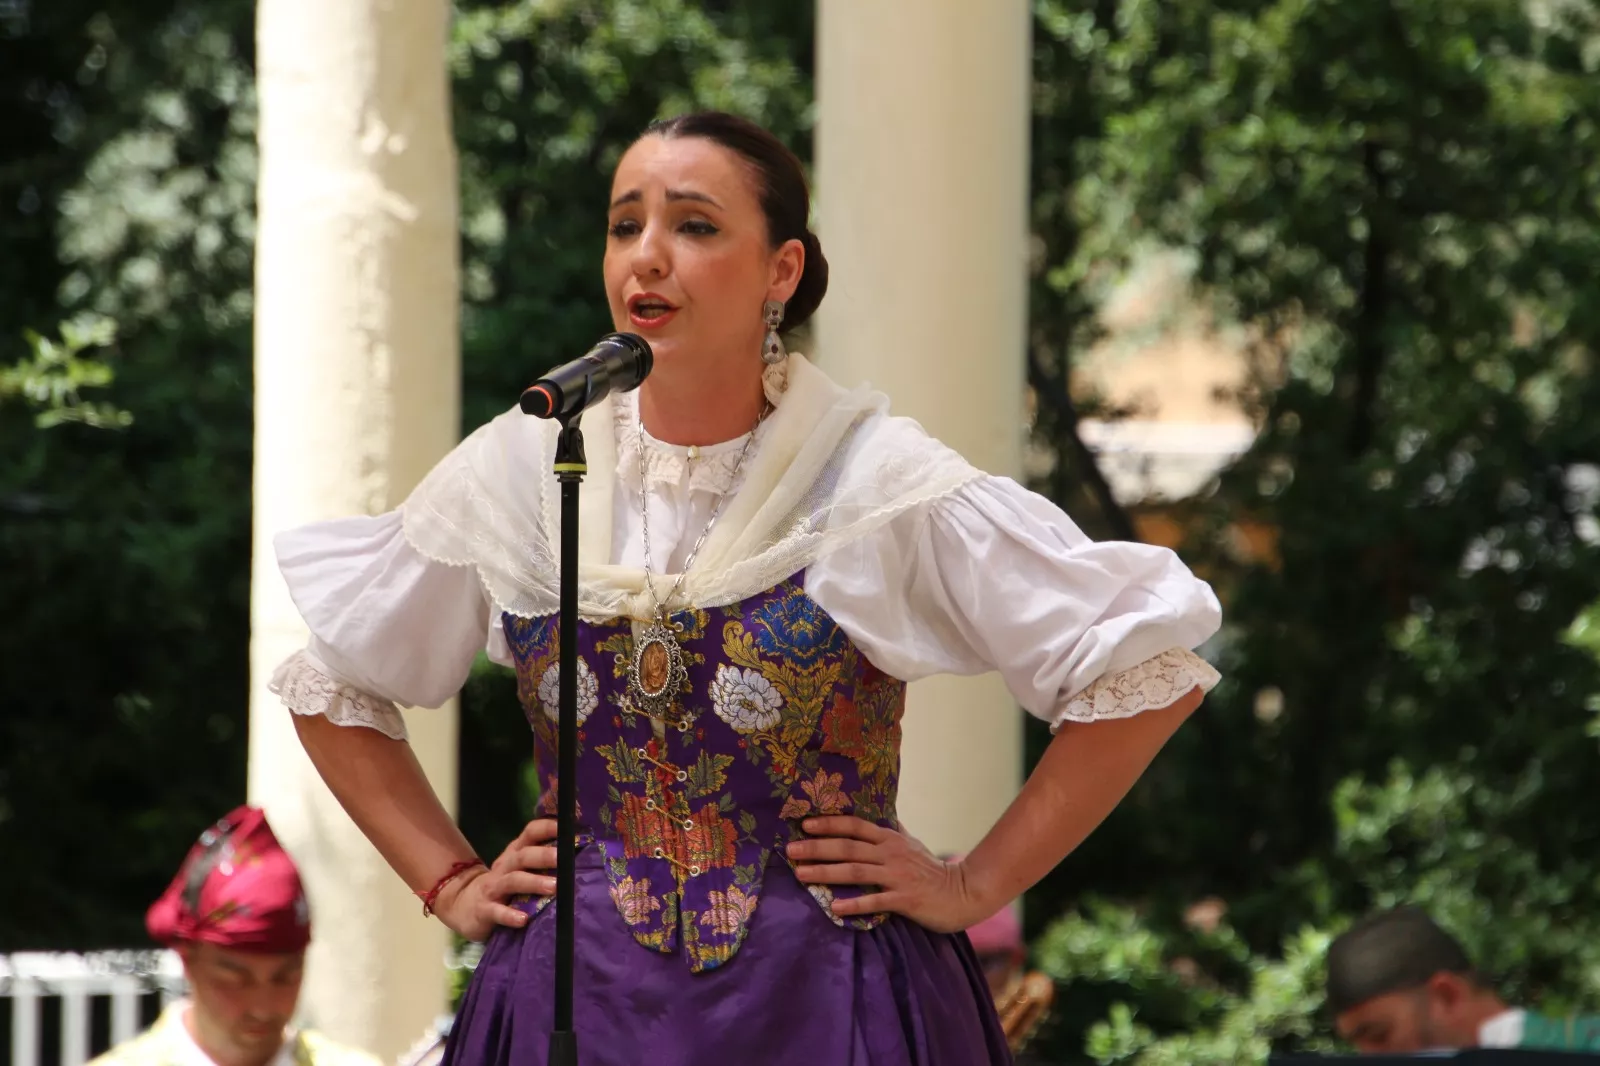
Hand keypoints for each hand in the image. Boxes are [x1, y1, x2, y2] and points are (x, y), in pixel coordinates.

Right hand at [432, 818, 559, 941]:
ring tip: (554, 887)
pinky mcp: (484, 910)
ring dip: (534, 883)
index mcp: (515, 853)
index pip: (530, 833)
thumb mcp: (519, 868)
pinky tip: (523, 919)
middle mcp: (504, 866)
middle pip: (523, 856)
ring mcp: (493, 888)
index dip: (547, 827)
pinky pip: (497, 912)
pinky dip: (510, 915)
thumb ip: (542, 860)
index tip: (568, 827)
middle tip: (564, 859)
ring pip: (513, 881)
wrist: (463, 903)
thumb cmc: (503, 884)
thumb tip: (578, 854)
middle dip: (544, 855)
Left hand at [786, 816, 992, 933]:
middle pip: (847, 848)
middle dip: (817, 848)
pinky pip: (875, 901)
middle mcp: (890, 853)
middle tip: (790, 850)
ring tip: (801, 875)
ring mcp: (897, 876)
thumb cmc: (932, 870)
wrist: (963, 893)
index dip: (829, 824)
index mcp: (890, 839)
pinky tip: (834, 907)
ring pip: (855, 872)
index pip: (854, 826)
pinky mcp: (905, 899)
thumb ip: (891, 830)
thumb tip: (879, 813)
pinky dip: (854, 903)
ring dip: (825, 873)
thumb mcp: (911, 844)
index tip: (804, 824)